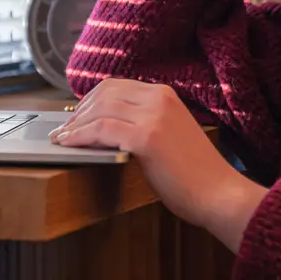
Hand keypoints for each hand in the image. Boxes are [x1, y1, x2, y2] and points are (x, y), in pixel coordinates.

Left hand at [50, 79, 266, 250]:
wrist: (219, 193)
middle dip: (79, 110)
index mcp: (166, 95)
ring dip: (74, 124)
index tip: (76, 115)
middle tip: (65, 128)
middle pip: (104, 93)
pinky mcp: (146, 137)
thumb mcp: (170, 135)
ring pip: (99, 109)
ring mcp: (153, 115)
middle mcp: (159, 98)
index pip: (116, 86)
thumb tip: (108, 126)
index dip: (90, 99)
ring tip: (61, 138)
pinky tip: (69, 144)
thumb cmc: (195, 174)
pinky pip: (101, 129)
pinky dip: (79, 136)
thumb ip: (145, 123)